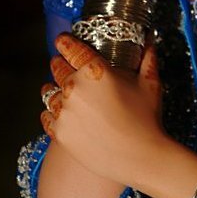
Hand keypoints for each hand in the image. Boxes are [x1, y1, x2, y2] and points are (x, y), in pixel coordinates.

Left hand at [40, 33, 165, 189]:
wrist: (141, 157)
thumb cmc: (146, 118)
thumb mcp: (150, 83)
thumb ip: (148, 58)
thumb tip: (149, 41)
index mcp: (95, 70)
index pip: (71, 48)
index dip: (64, 42)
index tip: (62, 40)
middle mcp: (75, 87)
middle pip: (56, 67)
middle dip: (59, 63)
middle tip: (62, 64)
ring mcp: (64, 111)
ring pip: (48, 92)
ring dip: (53, 88)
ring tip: (59, 90)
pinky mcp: (59, 132)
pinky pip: (46, 115)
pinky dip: (51, 111)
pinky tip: (58, 112)